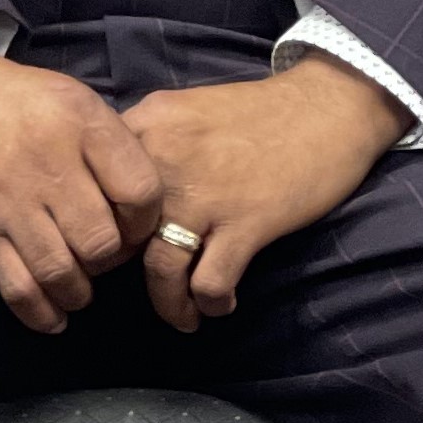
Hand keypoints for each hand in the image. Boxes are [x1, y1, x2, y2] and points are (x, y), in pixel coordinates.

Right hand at [0, 26, 163, 334]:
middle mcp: (49, 165)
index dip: (147, 222)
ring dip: (79, 292)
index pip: (141, 193)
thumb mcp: (77, 101)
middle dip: (112, 261)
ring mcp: (11, 203)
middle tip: (104, 256)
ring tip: (80, 285)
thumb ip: (114, 147)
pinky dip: (42, 314)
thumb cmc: (22, 101)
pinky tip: (54, 315)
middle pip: (103, 243)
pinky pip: (19, 289)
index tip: (135, 225)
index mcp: (84, 125)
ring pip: (63, 274)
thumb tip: (146, 208)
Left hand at [126, 59, 408, 329]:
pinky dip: (210, 304)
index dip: (98, 227)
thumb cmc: (260, 113)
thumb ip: (150, 145)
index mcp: (147, 125)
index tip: (112, 249)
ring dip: (168, 304)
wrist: (329, 106)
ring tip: (180, 316)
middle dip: (124, 274)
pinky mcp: (245, 223)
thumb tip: (117, 194)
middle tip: (137, 290)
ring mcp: (204, 194)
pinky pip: (209, 283)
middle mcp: (165, 159)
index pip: (93, 187)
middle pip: (119, 235)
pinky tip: (218, 306)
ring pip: (160, 270)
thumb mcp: (187, 110)